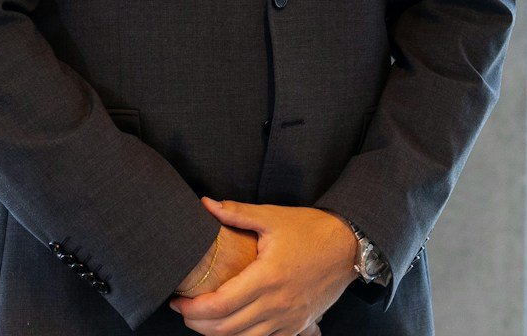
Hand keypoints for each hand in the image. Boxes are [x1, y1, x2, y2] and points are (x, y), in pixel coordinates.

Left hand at [168, 197, 356, 334]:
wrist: (348, 246)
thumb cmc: (310, 229)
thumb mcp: (272, 217)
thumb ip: (236, 213)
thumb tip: (206, 204)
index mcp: (267, 278)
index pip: (221, 305)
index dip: (194, 309)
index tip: (178, 300)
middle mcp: (276, 305)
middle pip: (227, 330)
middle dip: (198, 325)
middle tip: (183, 310)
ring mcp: (287, 320)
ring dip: (217, 335)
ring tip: (202, 319)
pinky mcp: (296, 325)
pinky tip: (231, 327)